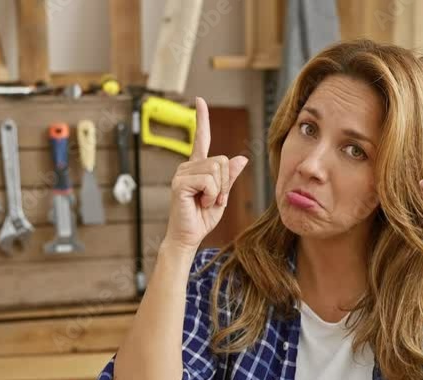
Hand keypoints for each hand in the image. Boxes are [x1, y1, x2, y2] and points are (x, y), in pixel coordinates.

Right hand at [163, 97, 248, 252]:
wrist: (189, 237)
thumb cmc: (203, 217)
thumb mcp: (222, 195)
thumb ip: (230, 177)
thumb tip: (242, 158)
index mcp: (198, 167)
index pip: (200, 138)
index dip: (201, 119)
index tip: (199, 100)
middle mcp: (187, 166)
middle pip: (221, 161)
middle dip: (225, 184)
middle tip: (213, 199)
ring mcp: (182, 173)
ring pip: (217, 170)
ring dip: (218, 191)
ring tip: (205, 202)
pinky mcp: (180, 183)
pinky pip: (209, 181)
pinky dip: (212, 195)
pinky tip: (200, 203)